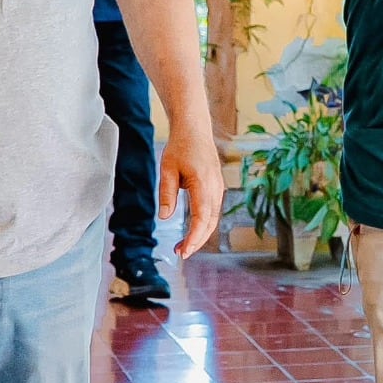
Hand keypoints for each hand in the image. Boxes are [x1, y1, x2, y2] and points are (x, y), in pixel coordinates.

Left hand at [158, 125, 225, 259]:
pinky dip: (204, 224)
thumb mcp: (167, 170)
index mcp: (203, 185)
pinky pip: (213, 211)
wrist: (195, 129)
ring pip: (213, 219)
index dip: (194, 238)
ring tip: (183, 246)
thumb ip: (166, 194)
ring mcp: (218, 188)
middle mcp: (215, 189)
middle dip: (197, 241)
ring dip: (200, 234)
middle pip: (210, 223)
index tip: (184, 251)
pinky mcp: (217, 187)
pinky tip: (193, 230)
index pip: (201, 219)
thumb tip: (164, 217)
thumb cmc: (180, 147)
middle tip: (180, 253)